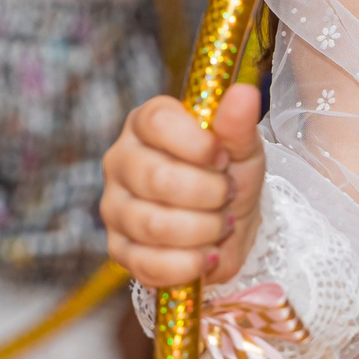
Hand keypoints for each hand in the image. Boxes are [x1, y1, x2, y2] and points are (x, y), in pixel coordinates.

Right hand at [101, 83, 265, 288]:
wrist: (230, 224)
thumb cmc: (228, 174)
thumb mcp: (242, 147)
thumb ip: (237, 123)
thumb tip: (244, 93)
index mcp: (145, 124)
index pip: (157, 123)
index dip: (198, 145)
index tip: (222, 157)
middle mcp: (120, 161)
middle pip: (158, 178)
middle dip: (209, 194)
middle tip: (227, 194)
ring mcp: (114, 207)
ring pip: (155, 225)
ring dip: (204, 231)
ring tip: (220, 224)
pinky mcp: (118, 249)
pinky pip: (149, 264)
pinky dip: (189, 264)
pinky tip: (206, 254)